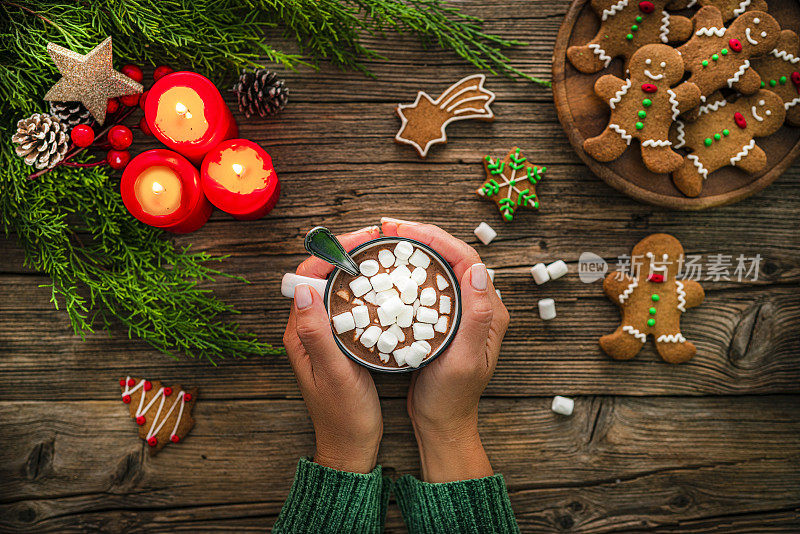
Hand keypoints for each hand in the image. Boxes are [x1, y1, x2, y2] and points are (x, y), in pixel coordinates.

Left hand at [283, 226, 382, 473]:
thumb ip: (317, 333)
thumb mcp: (333, 373)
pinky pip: (350, 306)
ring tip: (385, 256)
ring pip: (338, 290)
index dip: (331, 253)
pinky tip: (387, 288)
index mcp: (300, 333)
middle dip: (348, 254)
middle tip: (379, 241)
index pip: (307, 277)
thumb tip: (304, 288)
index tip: (360, 239)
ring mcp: (325, 336)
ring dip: (358, 269)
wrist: (350, 447)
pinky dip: (367, 291)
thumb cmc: (343, 415)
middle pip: (323, 277)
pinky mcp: (342, 343)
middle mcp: (309, 329)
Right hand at [381, 218, 509, 481]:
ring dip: (414, 249)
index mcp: (489, 310)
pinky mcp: (442, 319)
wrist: (442, 423)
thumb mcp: (465, 359)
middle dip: (422, 236)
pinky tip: (389, 267)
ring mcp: (458, 311)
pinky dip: (409, 269)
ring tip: (386, 239)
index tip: (407, 229)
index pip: (467, 259)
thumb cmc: (453, 396)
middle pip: (452, 256)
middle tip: (388, 227)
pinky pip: (427, 284)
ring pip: (438, 267)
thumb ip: (476, 316)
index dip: (438, 238)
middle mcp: (477, 305)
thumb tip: (477, 269)